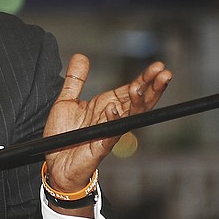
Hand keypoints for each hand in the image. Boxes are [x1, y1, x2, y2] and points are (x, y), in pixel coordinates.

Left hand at [43, 53, 171, 206]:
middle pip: (139, 101)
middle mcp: (112, 118)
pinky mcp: (99, 146)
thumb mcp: (67, 100)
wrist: (54, 163)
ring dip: (138, 102)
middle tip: (164, 73)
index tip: (158, 65)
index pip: (131, 89)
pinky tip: (114, 108)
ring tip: (139, 87)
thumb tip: (81, 55)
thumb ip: (76, 80)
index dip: (144, 78)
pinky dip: (113, 120)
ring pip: (130, 116)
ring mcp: (108, 132)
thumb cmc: (64, 135)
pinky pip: (110, 133)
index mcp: (107, 106)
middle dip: (152, 87)